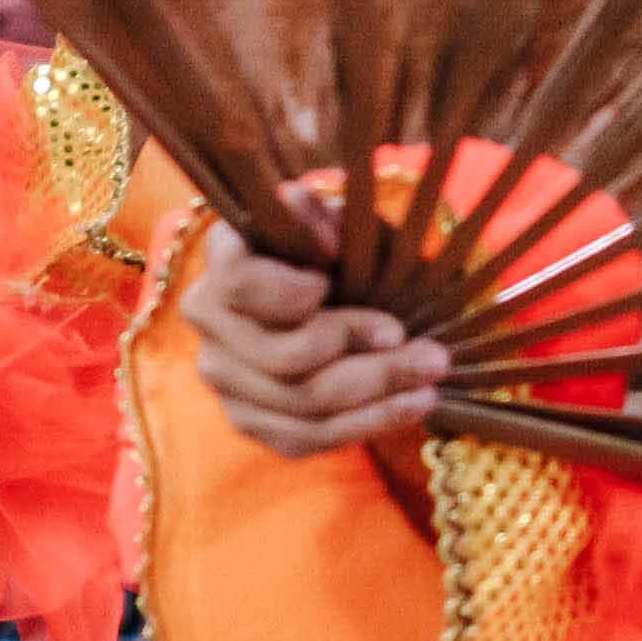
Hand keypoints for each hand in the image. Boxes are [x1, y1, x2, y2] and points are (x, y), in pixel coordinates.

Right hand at [181, 235, 447, 458]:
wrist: (344, 292)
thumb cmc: (345, 252)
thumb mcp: (344, 222)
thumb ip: (322, 212)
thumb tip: (299, 203)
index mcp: (224, 259)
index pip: (240, 284)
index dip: (292, 291)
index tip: (340, 280)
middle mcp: (210, 321)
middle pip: (284, 358)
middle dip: (368, 359)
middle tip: (430, 353)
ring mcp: (225, 376)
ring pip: (301, 404)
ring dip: (378, 395)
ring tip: (432, 380)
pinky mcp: (250, 419)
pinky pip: (305, 438)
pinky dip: (366, 424)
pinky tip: (412, 406)